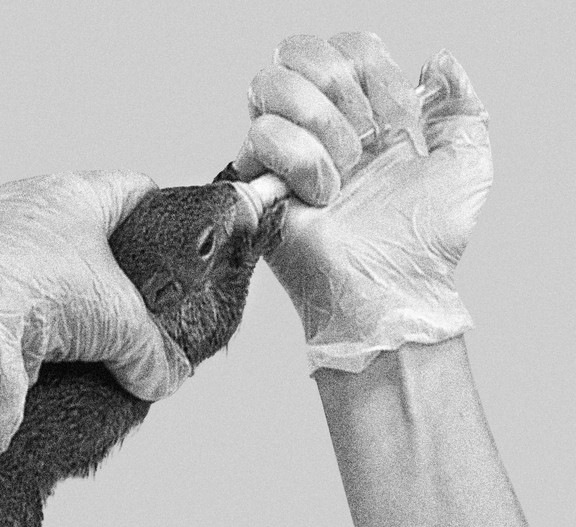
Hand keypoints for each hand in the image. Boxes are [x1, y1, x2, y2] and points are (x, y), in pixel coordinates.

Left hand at [0, 171, 190, 448]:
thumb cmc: (42, 296)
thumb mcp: (118, 326)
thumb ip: (151, 351)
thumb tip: (163, 377)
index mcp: (72, 192)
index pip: (132, 189)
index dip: (158, 216)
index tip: (168, 248)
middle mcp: (22, 200)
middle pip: (79, 224)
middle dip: (102, 265)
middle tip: (122, 304)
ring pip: (31, 254)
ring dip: (52, 288)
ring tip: (69, 332)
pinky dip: (11, 306)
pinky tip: (21, 338)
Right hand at [237, 32, 490, 372]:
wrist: (392, 287)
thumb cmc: (423, 242)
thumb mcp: (465, 167)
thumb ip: (462, 107)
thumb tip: (438, 60)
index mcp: (360, 112)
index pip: (347, 45)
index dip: (373, 69)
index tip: (397, 120)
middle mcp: (315, 123)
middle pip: (297, 49)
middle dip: (341, 88)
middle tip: (364, 142)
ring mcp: (280, 150)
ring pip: (271, 84)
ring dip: (322, 128)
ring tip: (342, 175)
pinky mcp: (255, 179)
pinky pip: (260, 134)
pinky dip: (303, 164)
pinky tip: (320, 197)